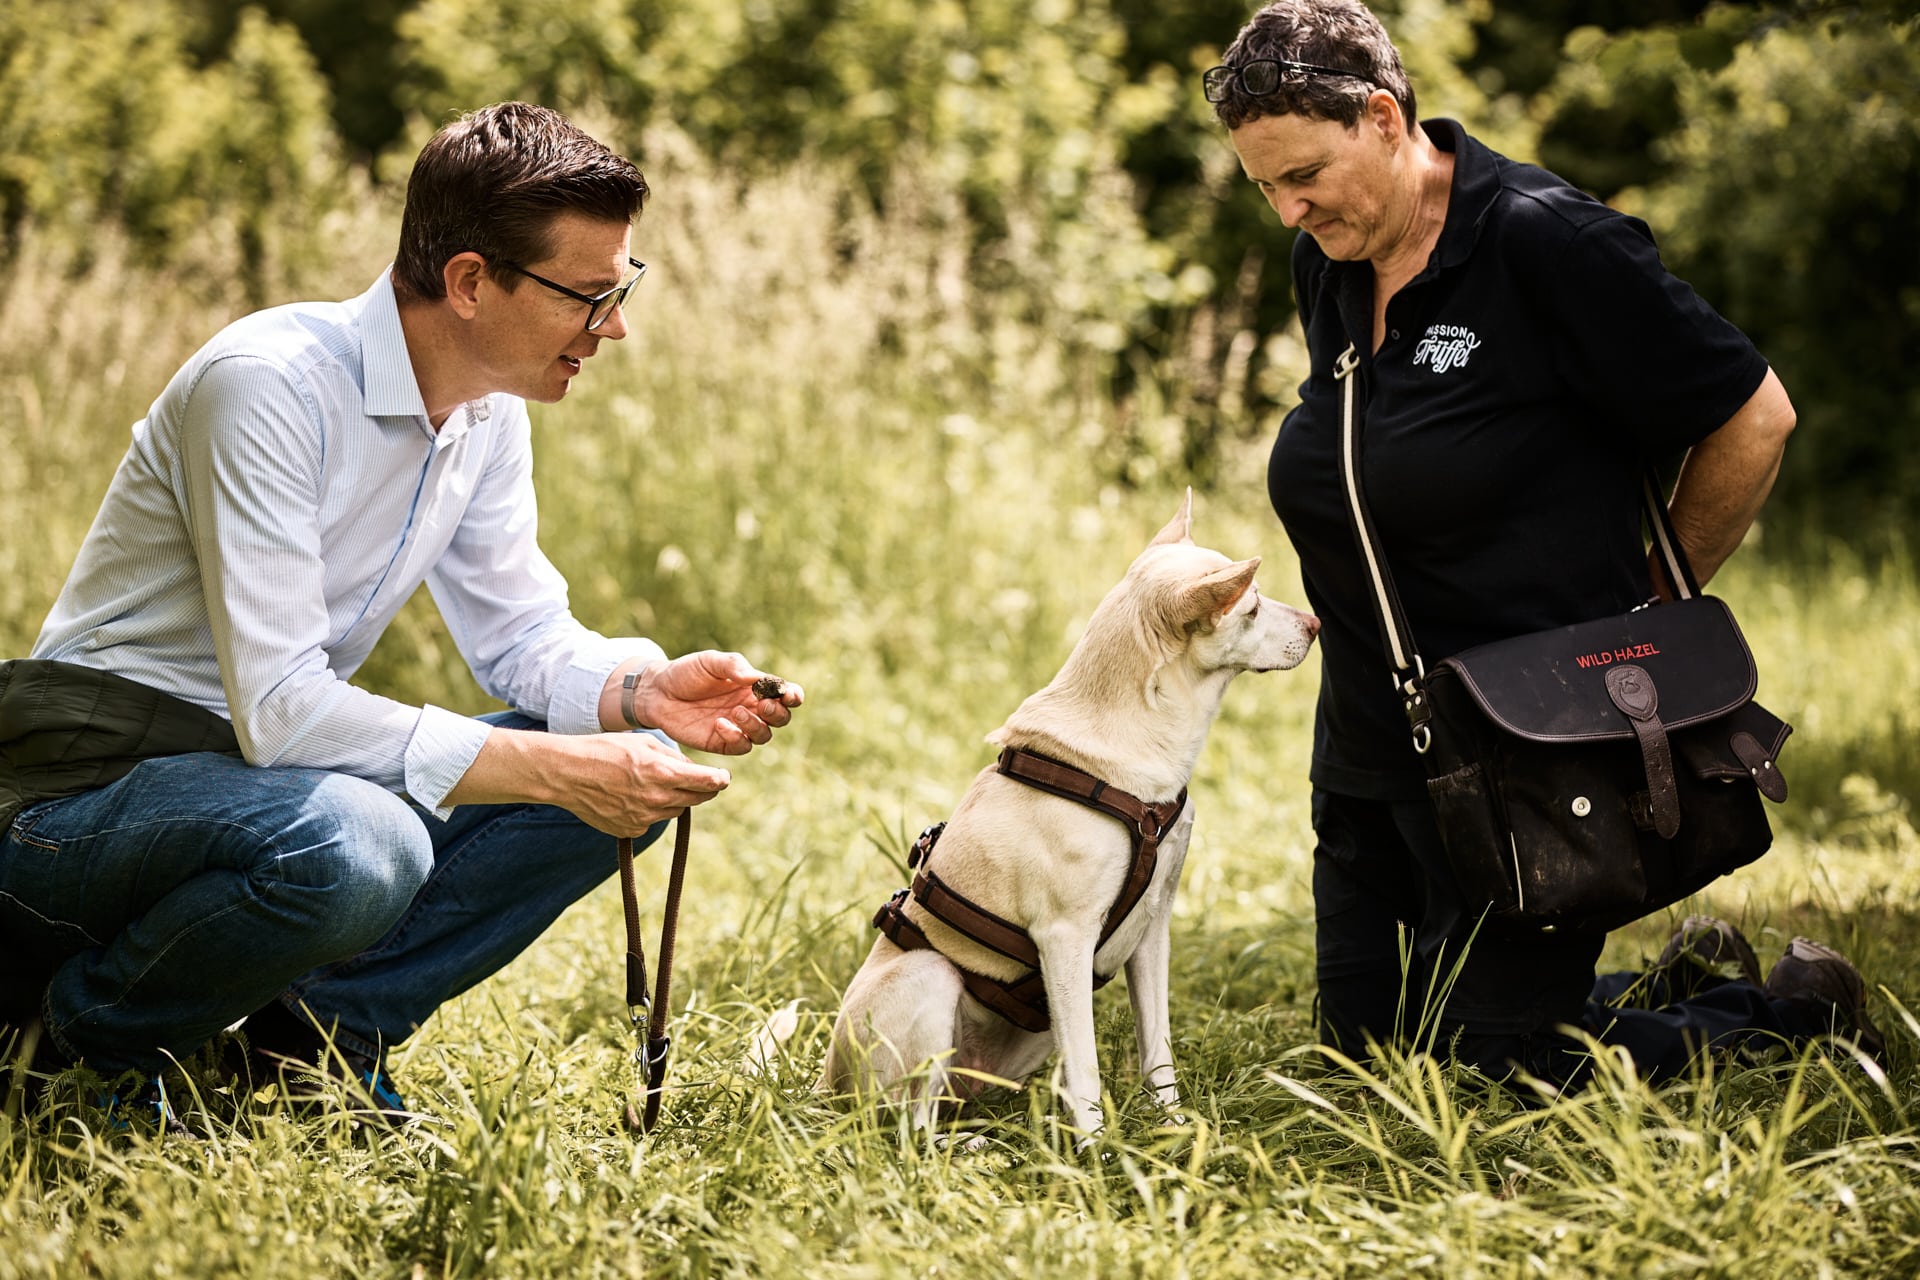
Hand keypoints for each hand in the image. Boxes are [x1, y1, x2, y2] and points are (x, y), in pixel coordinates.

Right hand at [568, 732, 731, 835]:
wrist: (566, 774)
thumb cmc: (604, 750)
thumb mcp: (643, 742)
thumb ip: (672, 757)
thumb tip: (693, 770)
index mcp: (662, 773)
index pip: (707, 782)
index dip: (719, 780)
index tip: (723, 778)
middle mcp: (656, 800)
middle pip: (695, 800)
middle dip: (700, 790)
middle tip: (699, 781)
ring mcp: (643, 818)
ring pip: (674, 811)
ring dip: (673, 799)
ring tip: (651, 783)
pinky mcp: (631, 830)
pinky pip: (652, 821)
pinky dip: (650, 810)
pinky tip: (630, 796)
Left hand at [631, 651, 803, 753]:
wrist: (657, 692)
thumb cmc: (686, 673)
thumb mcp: (709, 661)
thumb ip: (733, 666)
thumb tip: (756, 678)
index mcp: (754, 687)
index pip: (786, 694)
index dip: (793, 696)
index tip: (787, 694)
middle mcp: (751, 708)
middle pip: (781, 718)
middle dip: (778, 714)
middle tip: (763, 705)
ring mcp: (738, 727)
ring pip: (764, 736)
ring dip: (756, 726)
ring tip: (736, 712)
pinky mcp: (721, 742)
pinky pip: (740, 746)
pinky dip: (736, 737)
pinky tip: (719, 724)